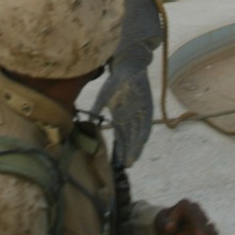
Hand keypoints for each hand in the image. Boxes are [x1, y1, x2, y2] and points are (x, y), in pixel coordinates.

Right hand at [92, 43, 153, 166]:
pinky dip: (143, 134)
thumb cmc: (115, 82)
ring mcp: (139, 115)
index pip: (120, 138)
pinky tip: (141, 143)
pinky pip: (146, 124)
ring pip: (137, 135)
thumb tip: (88, 121)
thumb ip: (97, 109)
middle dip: (128, 152)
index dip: (119, 150)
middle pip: (129, 140)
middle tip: (126, 166)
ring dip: (135, 147)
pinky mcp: (147, 109)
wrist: (127, 68)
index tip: (117, 163)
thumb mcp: (103, 97)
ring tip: (132, 160)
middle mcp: (130, 119)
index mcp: (120, 118)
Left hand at [154, 199, 217, 234]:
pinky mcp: (207, 225)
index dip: (201, 231)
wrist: (168, 222)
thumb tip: (171, 227)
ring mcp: (203, 216)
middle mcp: (196, 209)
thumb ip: (165, 226)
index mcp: (185, 205)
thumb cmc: (164, 223)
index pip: (196, 219)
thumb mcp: (161, 225)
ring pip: (212, 232)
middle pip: (205, 227)